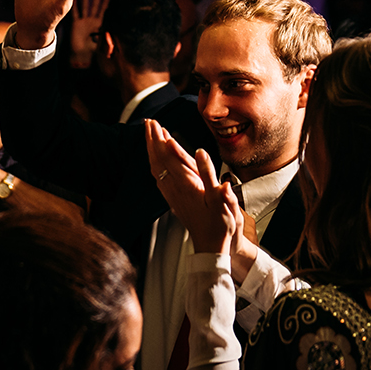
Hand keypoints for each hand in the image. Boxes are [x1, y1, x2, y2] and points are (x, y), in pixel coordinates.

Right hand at [68, 0, 107, 67]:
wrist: (82, 56)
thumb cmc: (93, 51)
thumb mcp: (103, 45)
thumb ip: (108, 41)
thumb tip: (113, 36)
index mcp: (99, 25)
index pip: (103, 12)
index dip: (106, 4)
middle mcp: (91, 22)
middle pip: (95, 7)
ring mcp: (83, 22)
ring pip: (85, 8)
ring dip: (85, 0)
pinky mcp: (76, 25)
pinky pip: (75, 14)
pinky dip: (75, 8)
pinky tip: (74, 0)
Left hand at [145, 119, 238, 255]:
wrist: (211, 247)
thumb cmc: (220, 224)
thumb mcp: (222, 199)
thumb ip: (210, 175)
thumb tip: (201, 153)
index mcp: (187, 185)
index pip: (170, 157)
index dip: (162, 140)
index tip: (157, 125)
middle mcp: (176, 189)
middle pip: (158, 160)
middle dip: (152, 140)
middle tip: (148, 122)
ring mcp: (172, 196)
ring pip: (155, 168)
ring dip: (151, 150)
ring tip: (149, 136)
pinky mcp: (173, 201)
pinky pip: (158, 179)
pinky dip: (154, 164)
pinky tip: (154, 162)